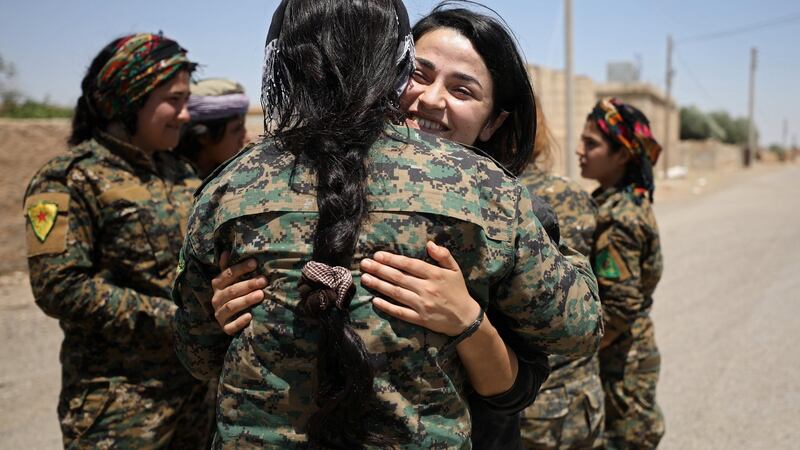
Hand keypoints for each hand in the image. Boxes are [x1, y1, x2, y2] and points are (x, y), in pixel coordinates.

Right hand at [211, 251, 266, 334]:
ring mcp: (219, 314)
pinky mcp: (225, 328)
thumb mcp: (231, 280)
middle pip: (231, 290)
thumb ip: (228, 267)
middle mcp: (216, 299)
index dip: (240, 268)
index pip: (227, 274)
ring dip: (246, 300)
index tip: (255, 263)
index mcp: (217, 285)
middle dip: (248, 284)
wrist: (231, 318)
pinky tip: (250, 316)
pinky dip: (240, 321)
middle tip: (263, 280)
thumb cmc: (235, 293)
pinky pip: (231, 326)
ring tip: (261, 295)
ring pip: (231, 306)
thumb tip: (225, 252)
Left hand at [360, 241, 480, 336]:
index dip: (392, 259)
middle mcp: (427, 289)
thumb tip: (429, 244)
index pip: (410, 265)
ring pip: (396, 293)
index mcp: (435, 275)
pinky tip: (375, 301)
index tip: (378, 255)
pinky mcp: (420, 319)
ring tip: (365, 278)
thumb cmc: (458, 291)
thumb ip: (443, 255)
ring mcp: (422, 305)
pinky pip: (400, 312)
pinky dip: (387, 307)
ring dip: (379, 285)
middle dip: (379, 270)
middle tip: (364, 264)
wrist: (466, 318)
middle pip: (399, 277)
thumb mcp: (455, 270)